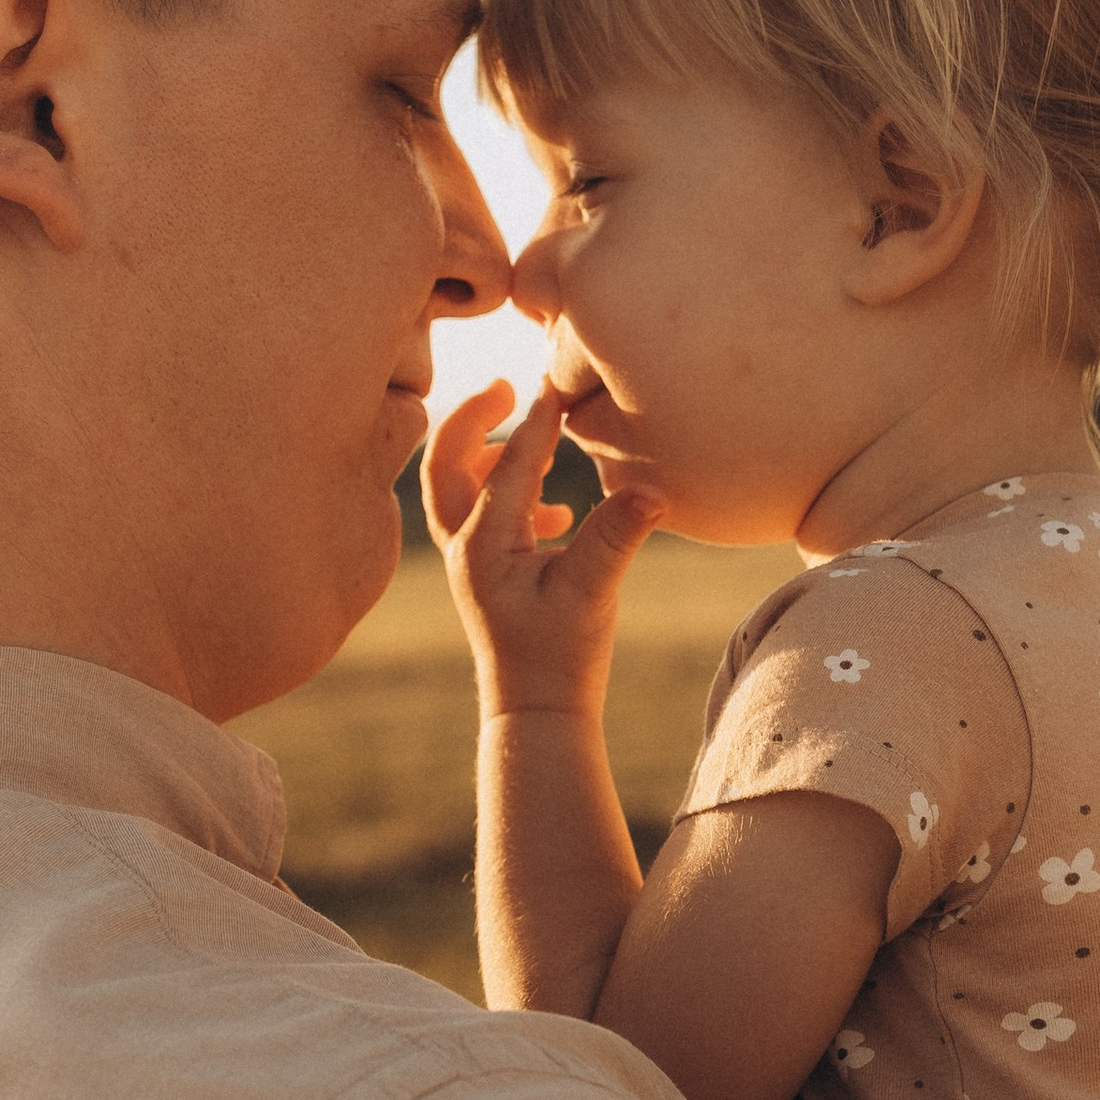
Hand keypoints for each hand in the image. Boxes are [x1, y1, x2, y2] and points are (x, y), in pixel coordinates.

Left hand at [424, 382, 660, 721]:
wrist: (536, 713)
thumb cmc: (559, 657)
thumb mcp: (592, 594)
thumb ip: (616, 537)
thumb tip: (652, 490)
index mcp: (482, 544)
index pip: (508, 466)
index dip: (537, 424)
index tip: (558, 387)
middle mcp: (465, 547)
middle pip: (447, 463)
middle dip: (473, 419)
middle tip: (509, 388)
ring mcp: (472, 561)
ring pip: (459, 488)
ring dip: (484, 452)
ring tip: (525, 428)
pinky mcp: (489, 575)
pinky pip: (483, 517)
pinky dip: (508, 494)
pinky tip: (555, 509)